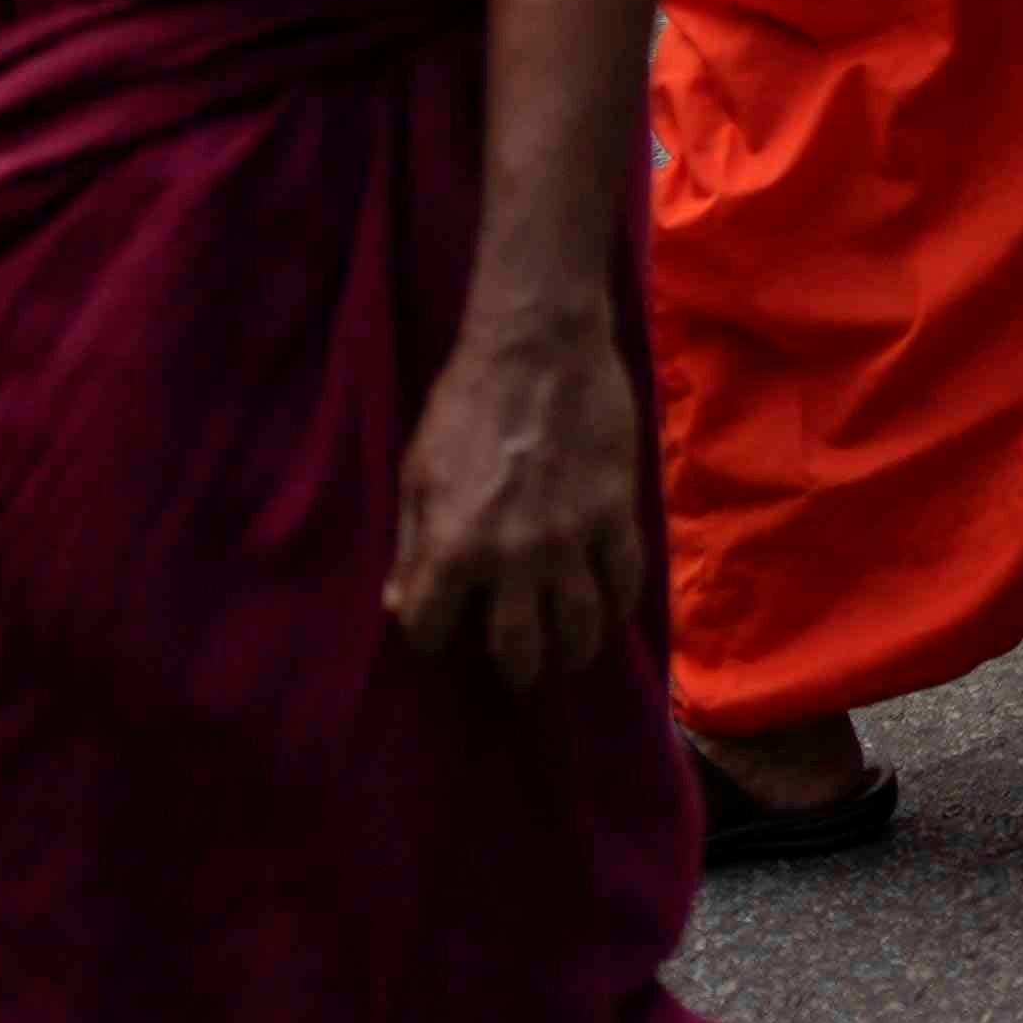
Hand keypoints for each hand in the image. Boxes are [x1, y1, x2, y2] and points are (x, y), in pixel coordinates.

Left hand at [381, 305, 655, 685]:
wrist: (539, 346)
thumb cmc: (465, 401)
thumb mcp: (416, 470)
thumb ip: (409, 543)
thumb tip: (397, 604)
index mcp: (453, 546)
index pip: (432, 627)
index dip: (430, 638)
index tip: (439, 637)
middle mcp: (513, 557)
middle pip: (517, 645)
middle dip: (515, 670)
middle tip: (520, 676)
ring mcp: (571, 539)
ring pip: (580, 624)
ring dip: (574, 651)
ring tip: (571, 656)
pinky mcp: (616, 514)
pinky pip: (625, 579)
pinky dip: (620, 605)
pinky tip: (613, 611)